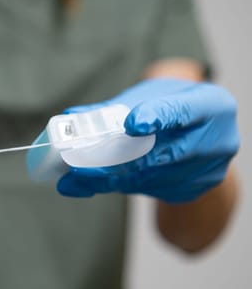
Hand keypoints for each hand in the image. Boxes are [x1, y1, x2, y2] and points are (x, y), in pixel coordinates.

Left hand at [57, 78, 238, 202]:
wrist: (200, 132)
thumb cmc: (171, 107)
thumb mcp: (150, 97)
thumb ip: (113, 107)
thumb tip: (71, 116)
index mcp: (211, 105)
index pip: (183, 111)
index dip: (157, 117)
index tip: (133, 124)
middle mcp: (217, 141)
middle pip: (161, 154)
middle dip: (113, 162)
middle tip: (77, 168)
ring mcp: (207, 172)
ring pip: (151, 178)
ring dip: (111, 178)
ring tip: (76, 178)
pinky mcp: (193, 191)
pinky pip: (150, 190)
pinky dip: (122, 184)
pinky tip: (99, 181)